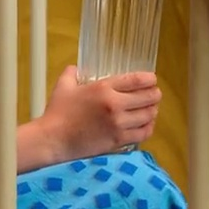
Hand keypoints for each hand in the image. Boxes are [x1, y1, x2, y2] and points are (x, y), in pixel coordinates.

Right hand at [32, 65, 161, 162]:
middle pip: (148, 97)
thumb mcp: (64, 86)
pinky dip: (148, 127)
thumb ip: (72, 73)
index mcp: (103, 88)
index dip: (150, 79)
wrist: (53, 139)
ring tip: (150, 110)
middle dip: (155, 95)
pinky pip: (143, 133)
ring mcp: (118, 124)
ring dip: (153, 111)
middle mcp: (115, 104)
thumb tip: (77, 68)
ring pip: (149, 115)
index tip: (152, 80)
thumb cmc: (57, 112)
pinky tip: (146, 125)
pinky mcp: (118, 140)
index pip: (136, 80)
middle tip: (154, 95)